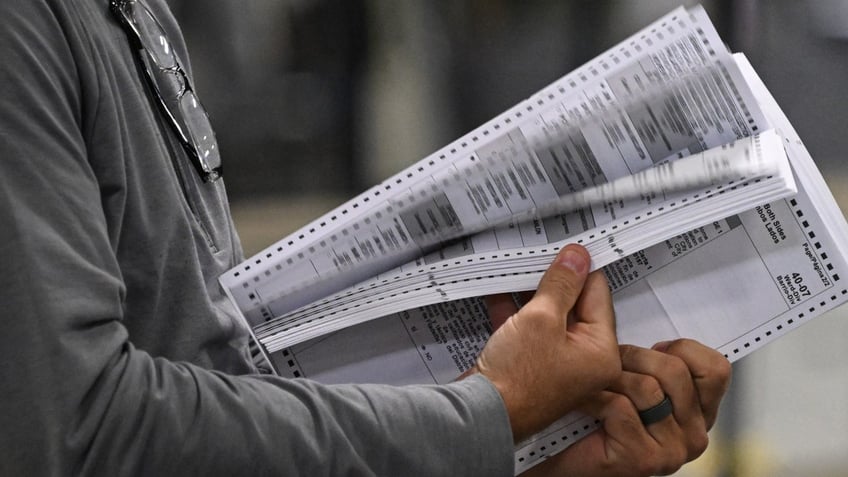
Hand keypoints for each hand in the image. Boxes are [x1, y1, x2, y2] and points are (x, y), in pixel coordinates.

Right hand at [472, 244, 620, 442]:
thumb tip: (577, 257)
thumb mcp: (541, 317)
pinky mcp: (532, 367)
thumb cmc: (517, 376)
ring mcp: (557, 365)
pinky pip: (529, 331)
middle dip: (553, 281)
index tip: (564, 247)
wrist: (482, 415)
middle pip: (574, 306)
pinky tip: (498, 292)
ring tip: (516, 269)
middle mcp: (585, 360)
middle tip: (538, 255)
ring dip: (531, 295)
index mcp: (601, 351)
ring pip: (548, 317)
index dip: (579, 269)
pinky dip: (516, 313)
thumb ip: (560, 284)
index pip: (597, 295)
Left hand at [522, 339, 731, 475]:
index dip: (681, 349)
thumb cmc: (593, 415)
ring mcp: (672, 452)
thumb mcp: (628, 377)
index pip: (716, 369)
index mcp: (699, 413)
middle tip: (611, 367)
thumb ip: (649, 354)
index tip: (654, 348)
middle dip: (633, 358)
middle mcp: (694, 436)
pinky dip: (595, 399)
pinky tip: (584, 405)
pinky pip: (622, 407)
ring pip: (647, 387)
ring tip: (595, 386)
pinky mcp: (643, 460)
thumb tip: (618, 289)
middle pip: (675, 371)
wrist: (559, 458)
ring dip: (611, 380)